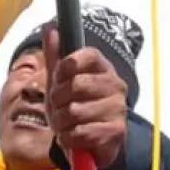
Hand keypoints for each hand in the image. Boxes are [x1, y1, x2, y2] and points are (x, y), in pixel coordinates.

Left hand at [44, 27, 127, 168]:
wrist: (90, 141)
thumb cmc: (74, 105)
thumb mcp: (59, 80)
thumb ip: (55, 55)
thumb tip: (50, 28)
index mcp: (102, 67)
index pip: (88, 55)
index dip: (67, 65)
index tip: (58, 77)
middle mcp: (115, 84)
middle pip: (77, 84)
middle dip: (58, 99)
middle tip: (58, 106)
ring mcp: (118, 108)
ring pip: (75, 111)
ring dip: (61, 122)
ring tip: (65, 124)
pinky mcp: (117, 131)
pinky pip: (81, 132)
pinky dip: (69, 138)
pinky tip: (72, 136)